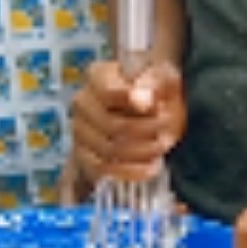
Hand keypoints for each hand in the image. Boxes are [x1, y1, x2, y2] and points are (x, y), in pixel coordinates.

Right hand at [71, 53, 183, 185]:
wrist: (150, 108)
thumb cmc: (156, 89)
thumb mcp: (162, 77)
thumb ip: (152, 84)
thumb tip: (141, 100)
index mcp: (98, 75)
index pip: (108, 91)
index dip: (133, 102)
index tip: (157, 107)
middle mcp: (83, 102)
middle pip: (112, 125)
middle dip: (146, 130)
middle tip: (166, 128)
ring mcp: (80, 130)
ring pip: (110, 150)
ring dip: (143, 152)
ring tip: (162, 146)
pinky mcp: (83, 155)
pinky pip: (103, 169)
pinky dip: (131, 172)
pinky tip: (151, 167)